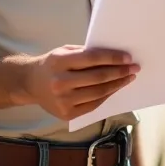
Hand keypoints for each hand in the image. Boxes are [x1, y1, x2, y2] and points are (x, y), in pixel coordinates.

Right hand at [22, 46, 138, 120]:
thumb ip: (86, 53)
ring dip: (117, 85)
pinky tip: (115, 88)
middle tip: (134, 68)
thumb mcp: (65, 51)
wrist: (30, 83)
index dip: (112, 58)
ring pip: (98, 93)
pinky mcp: (66, 114)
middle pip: (97, 78)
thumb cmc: (53, 63)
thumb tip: (114, 56)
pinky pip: (93, 105)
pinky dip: (107, 96)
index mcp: (59, 62)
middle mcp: (60, 82)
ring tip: (128, 78)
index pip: (92, 58)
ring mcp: (63, 101)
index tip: (128, 57)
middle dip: (119, 72)